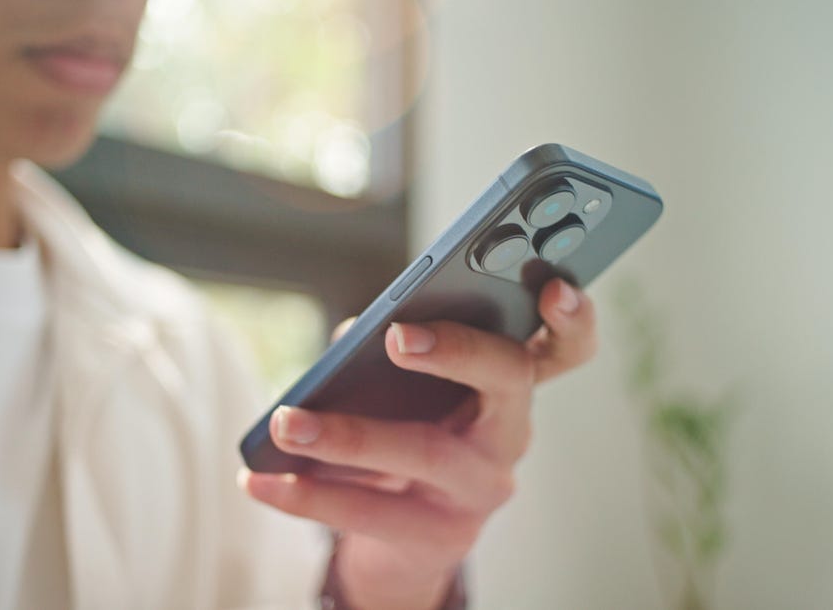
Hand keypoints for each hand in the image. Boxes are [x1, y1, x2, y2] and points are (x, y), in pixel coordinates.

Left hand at [238, 278, 596, 609]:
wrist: (406, 541)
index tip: (552, 289)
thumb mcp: (407, 391)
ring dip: (347, 435)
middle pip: (509, 379)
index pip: (562, 346)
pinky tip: (260, 480)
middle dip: (458, 350)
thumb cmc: (408, 435)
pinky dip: (306, 494)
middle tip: (398, 336)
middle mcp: (510, 433)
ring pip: (424, 450)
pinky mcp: (441, 536)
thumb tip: (353, 335)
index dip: (572, 318)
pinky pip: (370, 511)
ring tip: (287, 423)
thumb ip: (387, 347)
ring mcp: (480, 488)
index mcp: (509, 386)